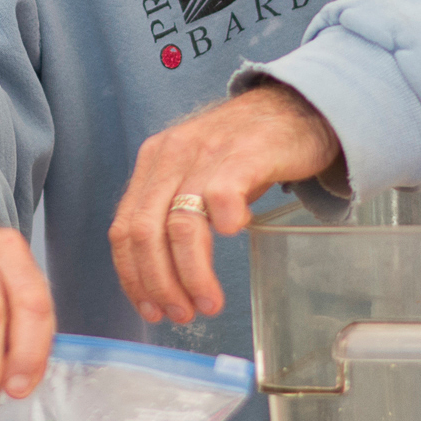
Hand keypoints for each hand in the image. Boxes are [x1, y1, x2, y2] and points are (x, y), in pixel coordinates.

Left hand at [109, 82, 340, 327]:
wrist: (296, 106)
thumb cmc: (246, 149)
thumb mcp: (196, 174)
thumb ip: (172, 210)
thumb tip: (157, 275)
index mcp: (153, 162)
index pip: (123, 230)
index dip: (133, 277)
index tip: (150, 310)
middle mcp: (172, 155)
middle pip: (145, 233)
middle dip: (159, 284)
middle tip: (182, 314)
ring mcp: (206, 152)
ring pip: (180, 225)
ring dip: (191, 274)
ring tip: (209, 302)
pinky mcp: (244, 153)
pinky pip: (221, 194)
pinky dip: (224, 224)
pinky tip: (237, 235)